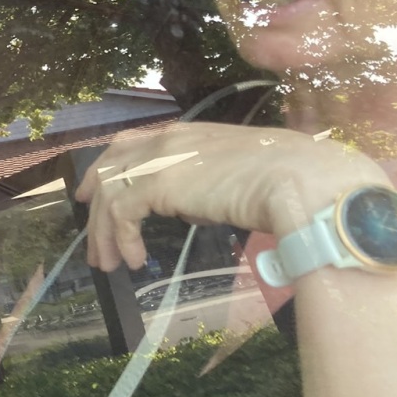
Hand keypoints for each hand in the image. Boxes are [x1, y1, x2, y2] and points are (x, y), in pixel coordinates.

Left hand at [76, 122, 388, 271]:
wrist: (303, 181)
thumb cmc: (290, 180)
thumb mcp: (239, 174)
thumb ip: (210, 183)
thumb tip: (195, 205)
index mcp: (189, 133)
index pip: (131, 144)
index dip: (108, 167)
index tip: (93, 193)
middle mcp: (168, 139)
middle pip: (111, 167)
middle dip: (96, 204)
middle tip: (92, 238)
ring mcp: (161, 159)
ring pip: (110, 193)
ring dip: (105, 232)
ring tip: (110, 263)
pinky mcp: (158, 185)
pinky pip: (122, 214)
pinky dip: (122, 239)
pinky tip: (135, 261)